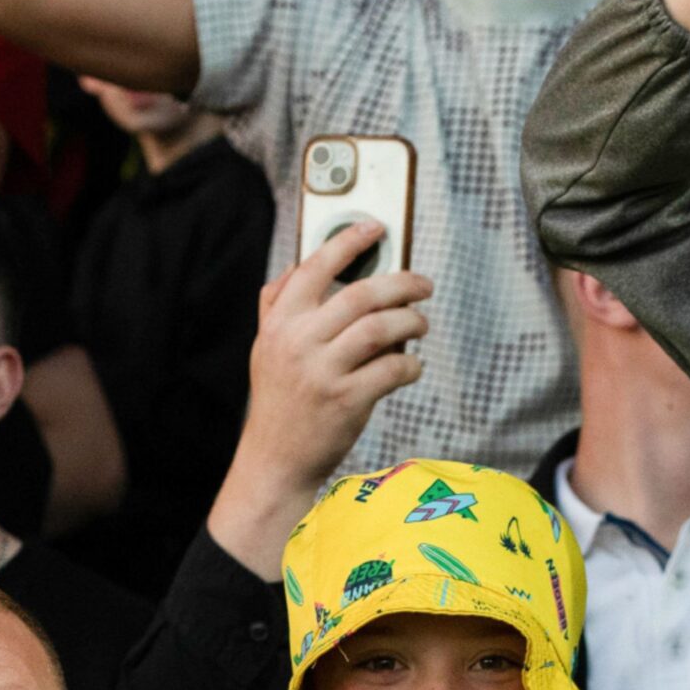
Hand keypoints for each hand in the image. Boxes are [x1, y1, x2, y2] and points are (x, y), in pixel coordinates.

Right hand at [242, 222, 430, 489]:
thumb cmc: (279, 401)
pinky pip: (393, 370)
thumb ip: (277, 306)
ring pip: (382, 329)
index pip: (316, 267)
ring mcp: (323, 372)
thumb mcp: (265, 348)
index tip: (377, 229)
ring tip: (420, 325)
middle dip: (402, 284)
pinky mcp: (346, 401)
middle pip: (362, 295)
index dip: (350, 242)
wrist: (275, 460)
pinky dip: (411, 366)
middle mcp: (298, 342)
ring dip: (412, 322)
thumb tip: (299, 267)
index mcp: (280, 323)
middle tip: (423, 285)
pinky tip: (411, 367)